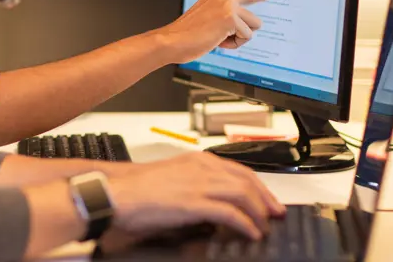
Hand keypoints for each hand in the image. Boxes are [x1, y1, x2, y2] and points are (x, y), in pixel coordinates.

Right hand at [108, 153, 284, 241]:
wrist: (117, 194)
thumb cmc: (138, 189)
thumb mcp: (173, 177)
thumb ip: (196, 183)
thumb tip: (215, 202)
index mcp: (197, 160)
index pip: (239, 169)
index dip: (259, 186)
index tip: (269, 200)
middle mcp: (201, 167)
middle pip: (247, 180)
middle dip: (266, 199)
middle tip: (275, 215)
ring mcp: (198, 184)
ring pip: (243, 194)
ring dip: (258, 212)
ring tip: (263, 227)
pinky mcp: (193, 203)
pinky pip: (230, 213)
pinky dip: (245, 224)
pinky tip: (250, 233)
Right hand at [160, 0, 303, 63]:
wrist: (170, 41)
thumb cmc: (188, 36)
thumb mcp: (209, 20)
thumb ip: (227, 16)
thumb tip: (247, 26)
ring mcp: (227, 4)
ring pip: (254, 25)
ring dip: (240, 38)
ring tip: (218, 39)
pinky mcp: (230, 17)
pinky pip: (247, 36)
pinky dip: (234, 44)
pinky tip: (217, 41)